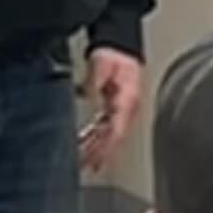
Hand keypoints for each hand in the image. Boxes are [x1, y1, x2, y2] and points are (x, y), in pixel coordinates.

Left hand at [80, 47, 142, 171]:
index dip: (106, 149)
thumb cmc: (112, 53)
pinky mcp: (117, 105)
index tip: (96, 163)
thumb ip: (93, 84)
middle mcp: (127, 107)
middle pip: (114, 137)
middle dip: (101, 155)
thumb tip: (86, 98)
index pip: (116, 131)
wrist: (118, 44)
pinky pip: (107, 126)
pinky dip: (98, 137)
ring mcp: (123, 107)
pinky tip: (89, 143)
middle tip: (88, 169)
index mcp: (127, 100)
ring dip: (98, 148)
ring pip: (110, 134)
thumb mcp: (100, 65)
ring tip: (86, 162)